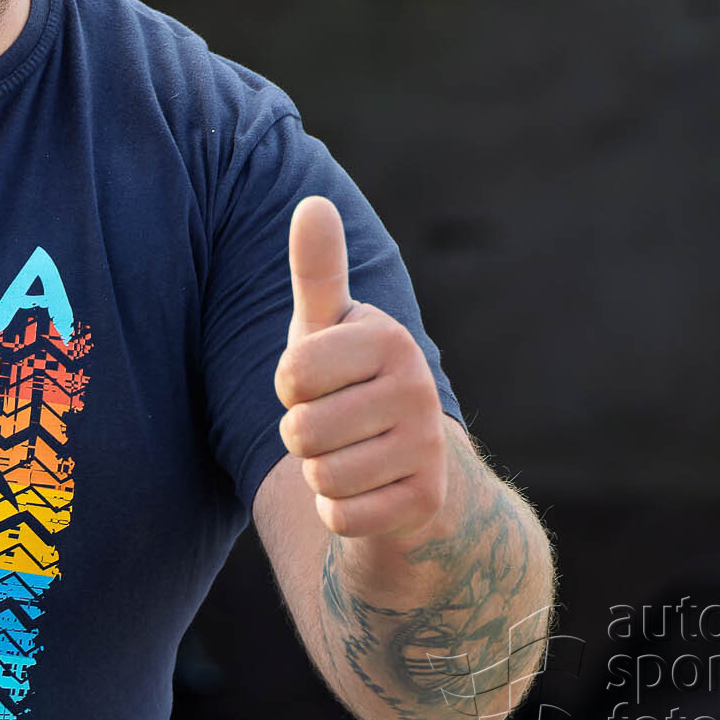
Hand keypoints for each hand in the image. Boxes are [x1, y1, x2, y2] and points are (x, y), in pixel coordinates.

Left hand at [274, 196, 447, 538]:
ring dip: (318, 474)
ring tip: (348, 455)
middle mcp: (418, 389)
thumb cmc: (345, 381)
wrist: (403, 466)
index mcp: (389, 339)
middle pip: (302, 431)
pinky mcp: (427, 502)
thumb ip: (315, 270)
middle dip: (301, 437)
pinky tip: (365, 492)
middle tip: (333, 426)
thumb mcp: (324, 326)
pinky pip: (342, 517)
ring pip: (320, 476)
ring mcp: (429, 448)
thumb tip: (312, 203)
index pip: (291, 375)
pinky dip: (338, 512)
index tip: (318, 383)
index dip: (289, 388)